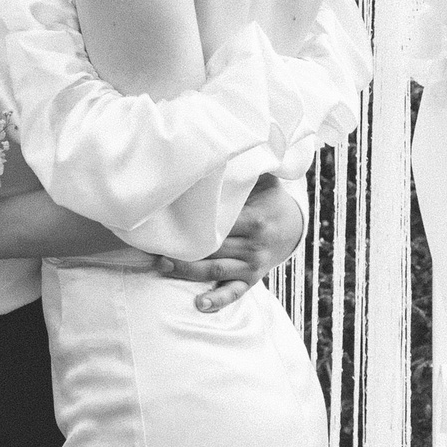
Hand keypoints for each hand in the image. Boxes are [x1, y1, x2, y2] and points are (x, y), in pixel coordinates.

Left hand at [157, 175, 305, 312]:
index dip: (192, 224)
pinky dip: (218, 300)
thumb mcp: (264, 179)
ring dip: (188, 271)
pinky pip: (234, 292)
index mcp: (254, 220)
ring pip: (215, 271)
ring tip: (162, 266)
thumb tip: (228, 142)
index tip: (169, 220)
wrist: (293, 226)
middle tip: (153, 245)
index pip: (218, 224)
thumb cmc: (269, 198)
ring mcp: (252, 265)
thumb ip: (247, 166)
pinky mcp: (251, 279)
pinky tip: (200, 304)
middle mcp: (253, 246)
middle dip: (182, 249)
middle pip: (212, 250)